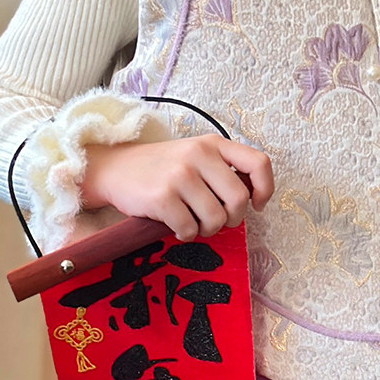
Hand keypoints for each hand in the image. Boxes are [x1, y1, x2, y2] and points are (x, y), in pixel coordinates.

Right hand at [81, 135, 274, 240]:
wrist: (115, 168)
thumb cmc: (161, 167)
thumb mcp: (194, 155)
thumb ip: (222, 169)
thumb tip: (250, 199)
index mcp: (213, 144)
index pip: (259, 163)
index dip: (265, 189)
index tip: (255, 204)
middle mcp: (199, 155)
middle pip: (239, 200)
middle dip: (232, 219)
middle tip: (216, 221)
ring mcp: (180, 175)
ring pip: (215, 219)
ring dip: (207, 230)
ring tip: (193, 223)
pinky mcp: (162, 197)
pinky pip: (189, 229)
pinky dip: (185, 235)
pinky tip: (176, 226)